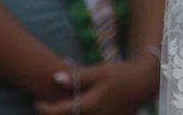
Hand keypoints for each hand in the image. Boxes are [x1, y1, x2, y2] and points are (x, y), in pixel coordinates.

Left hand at [33, 57, 159, 114]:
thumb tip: (55, 78)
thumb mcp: (98, 71)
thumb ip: (77, 76)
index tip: (36, 102)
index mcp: (89, 105)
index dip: (44, 108)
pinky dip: (83, 114)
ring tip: (63, 107)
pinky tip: (83, 107)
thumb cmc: (121, 74)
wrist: (145, 82)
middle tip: (46, 107)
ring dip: (70, 114)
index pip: (58, 112)